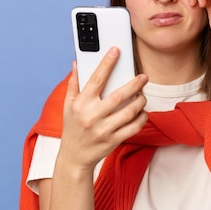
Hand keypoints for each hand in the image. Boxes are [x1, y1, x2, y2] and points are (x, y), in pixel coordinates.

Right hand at [59, 47, 147, 171]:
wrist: (74, 158)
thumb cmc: (72, 128)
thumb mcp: (67, 105)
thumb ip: (73, 84)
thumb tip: (76, 63)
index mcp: (81, 104)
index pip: (96, 79)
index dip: (107, 63)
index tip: (116, 51)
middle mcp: (92, 116)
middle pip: (119, 95)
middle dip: (135, 84)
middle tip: (143, 77)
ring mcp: (104, 130)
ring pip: (130, 111)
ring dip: (140, 101)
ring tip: (142, 96)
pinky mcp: (113, 141)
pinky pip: (134, 127)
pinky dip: (141, 118)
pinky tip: (142, 112)